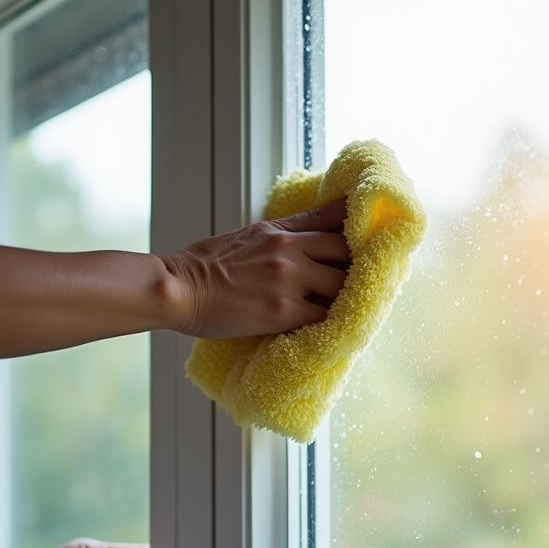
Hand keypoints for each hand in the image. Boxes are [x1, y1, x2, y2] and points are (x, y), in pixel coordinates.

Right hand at [161, 198, 350, 338]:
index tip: (370, 240)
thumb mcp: (251, 234)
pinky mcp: (283, 312)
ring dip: (348, 298)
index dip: (358, 230)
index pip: (334, 218)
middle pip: (347, 251)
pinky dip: (333, 322)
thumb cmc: (208, 265)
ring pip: (341, 285)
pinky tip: (335, 328)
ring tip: (349, 310)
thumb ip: (287, 230)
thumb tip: (314, 227)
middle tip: (363, 283)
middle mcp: (288, 249)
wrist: (177, 289)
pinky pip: (324, 317)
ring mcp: (287, 279)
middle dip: (359, 266)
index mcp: (281, 230)